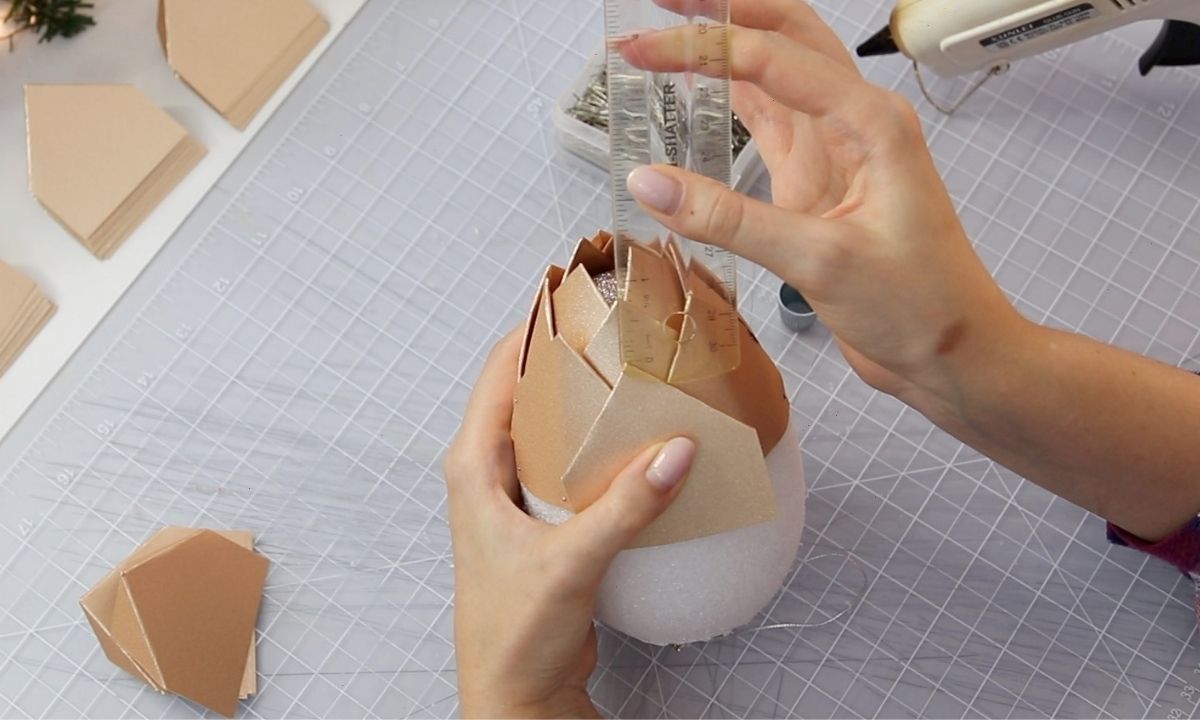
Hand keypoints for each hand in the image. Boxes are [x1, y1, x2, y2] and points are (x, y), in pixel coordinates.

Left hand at [444, 331, 695, 717]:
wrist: (516, 693)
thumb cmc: (512, 634)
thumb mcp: (569, 563)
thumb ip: (625, 507)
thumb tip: (675, 452)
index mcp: (474, 465)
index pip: (500, 370)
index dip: (537, 327)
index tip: (580, 296)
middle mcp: (489, 471)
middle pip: (529, 390)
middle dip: (571, 357)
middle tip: (620, 329)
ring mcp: (517, 494)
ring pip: (553, 426)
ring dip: (589, 402)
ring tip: (636, 375)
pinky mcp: (545, 518)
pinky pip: (574, 463)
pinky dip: (603, 446)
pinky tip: (640, 443)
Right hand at [619, 0, 1025, 399]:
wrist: (954, 355)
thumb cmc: (922, 305)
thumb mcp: (821, 260)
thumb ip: (729, 219)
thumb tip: (650, 184)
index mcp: (870, 123)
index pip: (772, 59)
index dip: (701, 46)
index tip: (641, 48)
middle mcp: (856, 122)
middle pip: (785, 34)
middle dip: (724, 10)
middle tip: (660, 0)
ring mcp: (837, 151)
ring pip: (777, 73)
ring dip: (726, 46)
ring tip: (670, 31)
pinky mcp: (819, 183)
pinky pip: (770, 124)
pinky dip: (732, 102)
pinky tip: (699, 92)